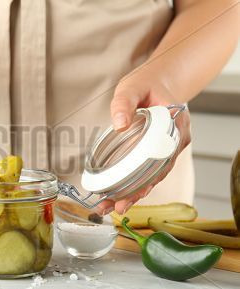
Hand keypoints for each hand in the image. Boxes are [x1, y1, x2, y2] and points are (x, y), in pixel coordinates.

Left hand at [100, 71, 190, 214]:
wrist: (158, 80)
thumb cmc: (146, 83)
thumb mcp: (131, 87)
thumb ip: (124, 103)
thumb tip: (119, 124)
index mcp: (175, 125)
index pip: (164, 158)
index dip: (150, 178)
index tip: (135, 192)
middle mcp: (176, 140)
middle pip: (158, 173)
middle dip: (137, 193)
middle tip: (116, 207)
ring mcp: (168, 148)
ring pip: (153, 176)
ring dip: (133, 193)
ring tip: (112, 208)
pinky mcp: (157, 151)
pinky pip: (148, 170)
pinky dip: (135, 184)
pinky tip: (119, 196)